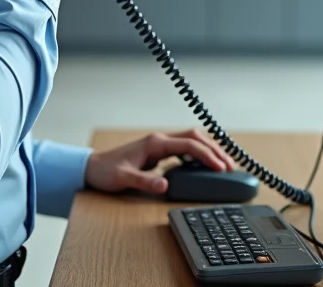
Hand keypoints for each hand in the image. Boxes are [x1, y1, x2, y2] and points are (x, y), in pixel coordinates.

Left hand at [84, 130, 236, 194]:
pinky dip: (199, 154)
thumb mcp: (124, 179)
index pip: (189, 145)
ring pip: (191, 140)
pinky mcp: (158, 151)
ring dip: (209, 150)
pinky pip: (184, 148)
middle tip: (230, 166)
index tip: (222, 168)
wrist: (92, 168)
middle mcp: (159, 140)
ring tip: (224, 165)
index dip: (208, 155)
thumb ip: (145, 181)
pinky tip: (205, 165)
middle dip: (215, 149)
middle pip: (195, 137)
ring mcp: (159, 144)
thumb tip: (165, 184)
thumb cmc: (106, 172)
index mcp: (155, 143)